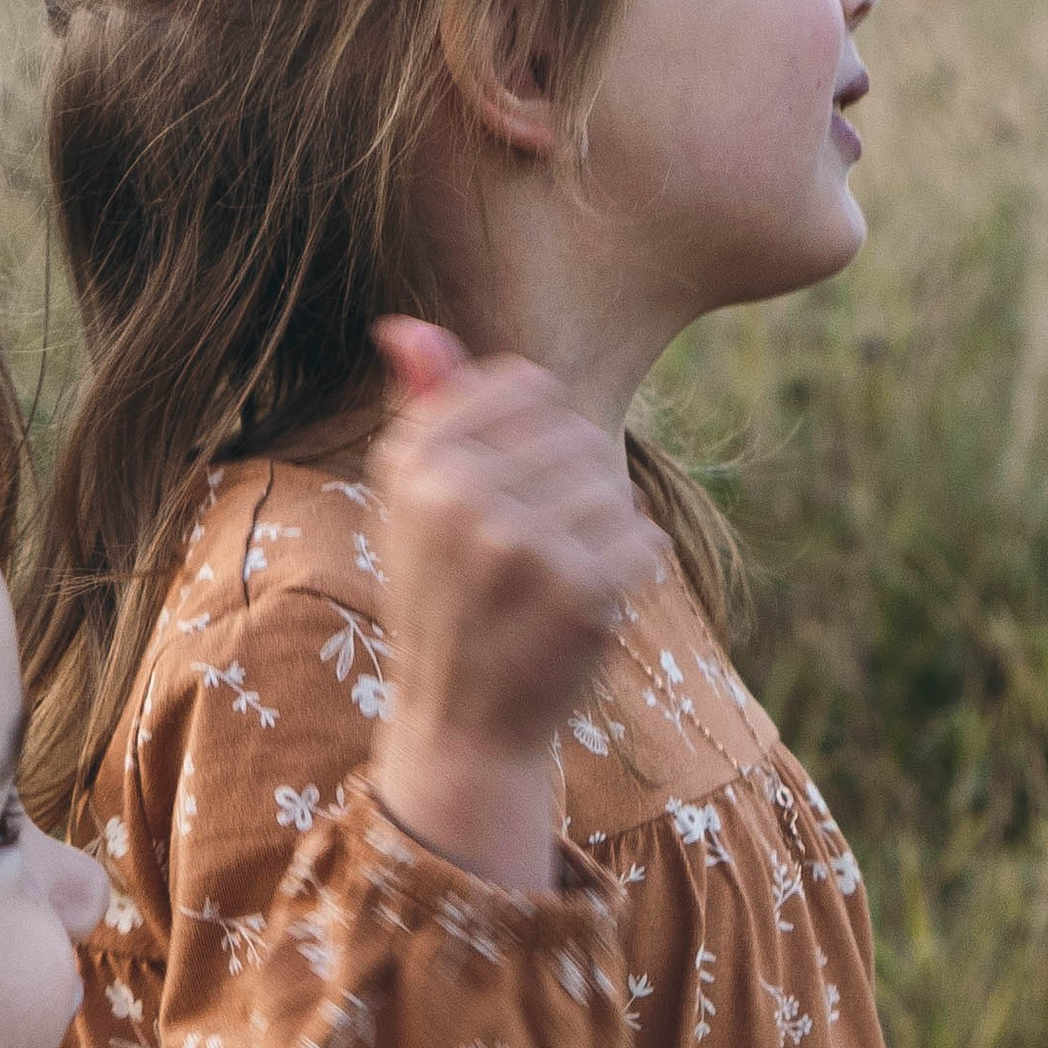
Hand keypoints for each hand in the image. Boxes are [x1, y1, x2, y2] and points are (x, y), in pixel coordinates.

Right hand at [364, 323, 663, 890]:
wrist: (462, 725)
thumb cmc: (447, 600)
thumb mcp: (414, 502)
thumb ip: (424, 409)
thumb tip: (405, 323)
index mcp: (411, 459)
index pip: (528, 388)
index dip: (537, 443)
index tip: (507, 501)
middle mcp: (453, 492)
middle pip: (579, 435)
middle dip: (572, 492)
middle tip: (527, 561)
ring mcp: (515, 541)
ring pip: (614, 486)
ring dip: (602, 535)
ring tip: (553, 583)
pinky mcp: (575, 586)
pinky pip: (642, 539)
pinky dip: (629, 573)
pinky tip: (583, 609)